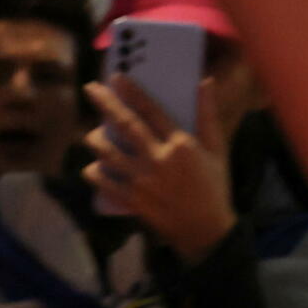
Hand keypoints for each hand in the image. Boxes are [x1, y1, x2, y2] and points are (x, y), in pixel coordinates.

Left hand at [83, 74, 235, 262]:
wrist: (205, 230)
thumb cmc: (214, 187)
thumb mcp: (217, 149)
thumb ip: (207, 115)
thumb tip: (204, 82)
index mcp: (180, 145)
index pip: (152, 111)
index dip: (133, 92)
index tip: (117, 77)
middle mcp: (157, 159)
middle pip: (125, 125)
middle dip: (106, 104)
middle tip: (90, 88)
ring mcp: (142, 181)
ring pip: (108, 154)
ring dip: (95, 139)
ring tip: (91, 132)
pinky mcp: (132, 200)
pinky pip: (104, 183)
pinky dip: (94, 173)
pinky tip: (92, 167)